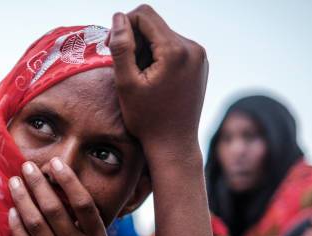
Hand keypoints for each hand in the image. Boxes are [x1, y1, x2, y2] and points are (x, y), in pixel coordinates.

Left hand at [8, 158, 107, 235]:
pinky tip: (12, 209)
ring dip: (23, 199)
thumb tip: (63, 182)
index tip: (55, 162)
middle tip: (27, 167)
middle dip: (38, 184)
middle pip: (54, 210)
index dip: (69, 180)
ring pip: (36, 224)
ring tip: (15, 182)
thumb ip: (87, 220)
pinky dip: (16, 224)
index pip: (84, 204)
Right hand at [108, 5, 208, 158]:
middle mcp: (192, 48)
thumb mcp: (126, 84)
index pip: (144, 15)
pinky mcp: (199, 63)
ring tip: (141, 78)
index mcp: (176, 50)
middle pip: (154, 24)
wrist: (174, 144)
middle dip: (135, 40)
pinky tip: (153, 80)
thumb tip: (118, 17)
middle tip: (126, 69)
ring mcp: (199, 56)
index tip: (111, 49)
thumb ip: (121, 48)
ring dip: (146, 50)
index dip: (122, 26)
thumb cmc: (147, 119)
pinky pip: (173, 48)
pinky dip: (158, 57)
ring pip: (163, 35)